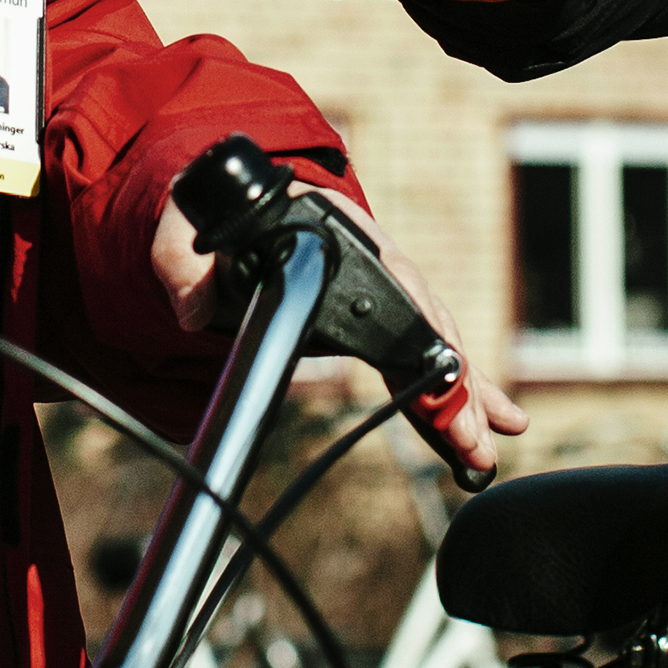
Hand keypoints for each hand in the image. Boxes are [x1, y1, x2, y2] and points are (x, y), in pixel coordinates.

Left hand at [142, 190, 526, 480]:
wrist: (226, 211)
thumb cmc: (211, 214)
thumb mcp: (184, 232)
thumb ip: (183, 265)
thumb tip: (191, 308)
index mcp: (338, 227)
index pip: (393, 276)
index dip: (419, 321)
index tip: (442, 364)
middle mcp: (373, 258)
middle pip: (427, 321)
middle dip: (455, 383)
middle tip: (473, 440)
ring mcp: (380, 294)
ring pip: (434, 350)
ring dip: (463, 403)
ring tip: (485, 455)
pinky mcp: (375, 327)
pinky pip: (416, 367)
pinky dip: (446, 402)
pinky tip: (474, 437)